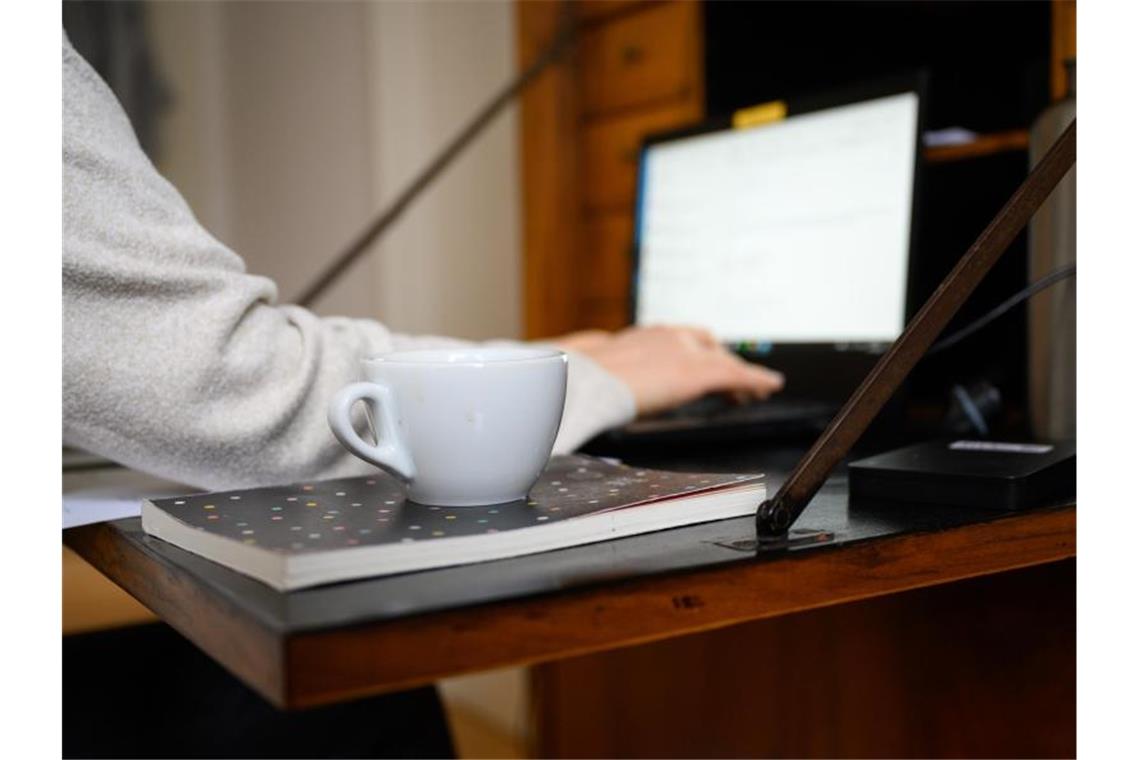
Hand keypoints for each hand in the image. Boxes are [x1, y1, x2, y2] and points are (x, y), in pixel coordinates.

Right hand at [555, 325, 784, 416]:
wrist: (581, 382)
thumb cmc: (575, 383)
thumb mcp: (589, 377)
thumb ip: (600, 378)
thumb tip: (584, 392)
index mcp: (639, 337)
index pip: (679, 339)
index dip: (696, 350)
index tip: (701, 361)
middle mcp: (665, 336)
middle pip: (707, 344)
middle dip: (723, 360)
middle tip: (735, 381)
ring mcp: (683, 351)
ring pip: (725, 360)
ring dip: (742, 374)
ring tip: (757, 390)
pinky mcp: (697, 371)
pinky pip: (736, 375)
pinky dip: (755, 380)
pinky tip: (769, 386)